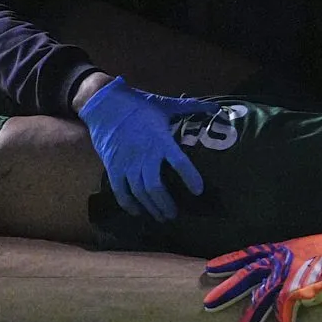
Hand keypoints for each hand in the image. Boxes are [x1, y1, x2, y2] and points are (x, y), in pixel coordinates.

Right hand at [75, 77, 215, 220]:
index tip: (198, 191)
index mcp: (160, 140)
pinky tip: (138, 212)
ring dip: (151, 207)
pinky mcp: (112, 167)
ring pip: (139, 192)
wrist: (104, 104)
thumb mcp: (166, 105)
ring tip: (161, 216)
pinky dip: (129, 204)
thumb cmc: (139, 105)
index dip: (190, 177)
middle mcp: (144, 155)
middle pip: (155, 186)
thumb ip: (192, 107)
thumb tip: (217, 108)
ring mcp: (126, 163)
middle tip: (175, 215)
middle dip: (166, 203)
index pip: (179, 162)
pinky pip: (120, 191)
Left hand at [202, 220, 321, 321]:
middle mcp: (284, 259)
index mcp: (288, 247)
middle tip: (208, 302)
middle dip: (227, 289)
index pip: (253, 253)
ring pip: (261, 300)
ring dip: (249, 320)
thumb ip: (306, 258)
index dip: (232, 260)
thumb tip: (302, 266)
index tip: (214, 265)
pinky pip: (285, 314)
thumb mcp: (321, 248)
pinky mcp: (298, 290)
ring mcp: (289, 275)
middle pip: (248, 275)